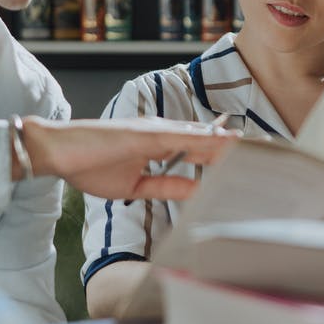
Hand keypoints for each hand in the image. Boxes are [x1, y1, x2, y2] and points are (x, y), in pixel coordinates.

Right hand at [19, 116, 238, 199]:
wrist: (57, 152)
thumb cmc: (88, 165)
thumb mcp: (135, 186)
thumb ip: (166, 186)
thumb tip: (195, 193)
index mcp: (158, 144)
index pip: (200, 149)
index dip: (225, 152)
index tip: (249, 158)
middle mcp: (160, 132)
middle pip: (206, 139)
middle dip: (235, 145)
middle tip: (266, 148)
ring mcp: (154, 130)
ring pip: (200, 135)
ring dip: (227, 140)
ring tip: (255, 145)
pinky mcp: (145, 133)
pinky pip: (181, 136)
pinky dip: (204, 139)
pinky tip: (223, 141)